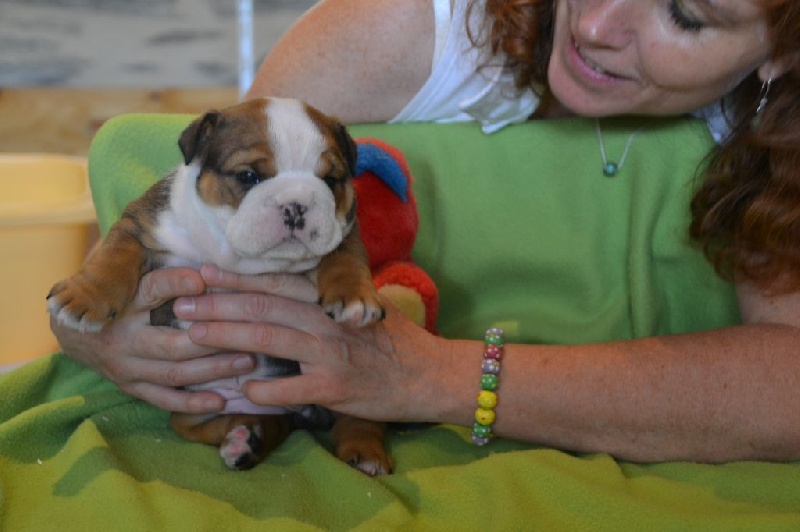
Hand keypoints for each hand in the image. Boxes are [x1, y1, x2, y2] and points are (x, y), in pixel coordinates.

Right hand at [51, 267, 256, 413]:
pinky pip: (163, 400)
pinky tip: (220, 401)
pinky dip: (192, 403)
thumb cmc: (116, 299)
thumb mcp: (134, 281)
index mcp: (125, 307)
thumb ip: (166, 278)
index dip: (176, 283)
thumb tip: (203, 275)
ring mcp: (127, 370)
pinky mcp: (131, 388)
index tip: (203, 279)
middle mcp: (124, 341)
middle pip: (173, 344)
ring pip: (174, 374)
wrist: (75, 331)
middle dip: (214, 342)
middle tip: (249, 337)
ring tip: (247, 362)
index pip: (152, 289)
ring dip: (212, 371)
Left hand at [174, 265, 461, 423]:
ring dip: (227, 336)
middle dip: (218, 304)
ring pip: (269, 339)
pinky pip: (290, 389)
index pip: (276, 282)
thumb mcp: (364, 310)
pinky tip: (240, 389)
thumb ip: (327, 303)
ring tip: (192, 335)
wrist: (433, 374)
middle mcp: (327, 320)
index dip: (237, 278)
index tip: (203, 273)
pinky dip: (263, 388)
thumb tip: (289, 296)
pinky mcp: (335, 389)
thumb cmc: (397, 342)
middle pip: (263, 306)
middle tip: (181, 303)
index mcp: (332, 299)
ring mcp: (330, 354)